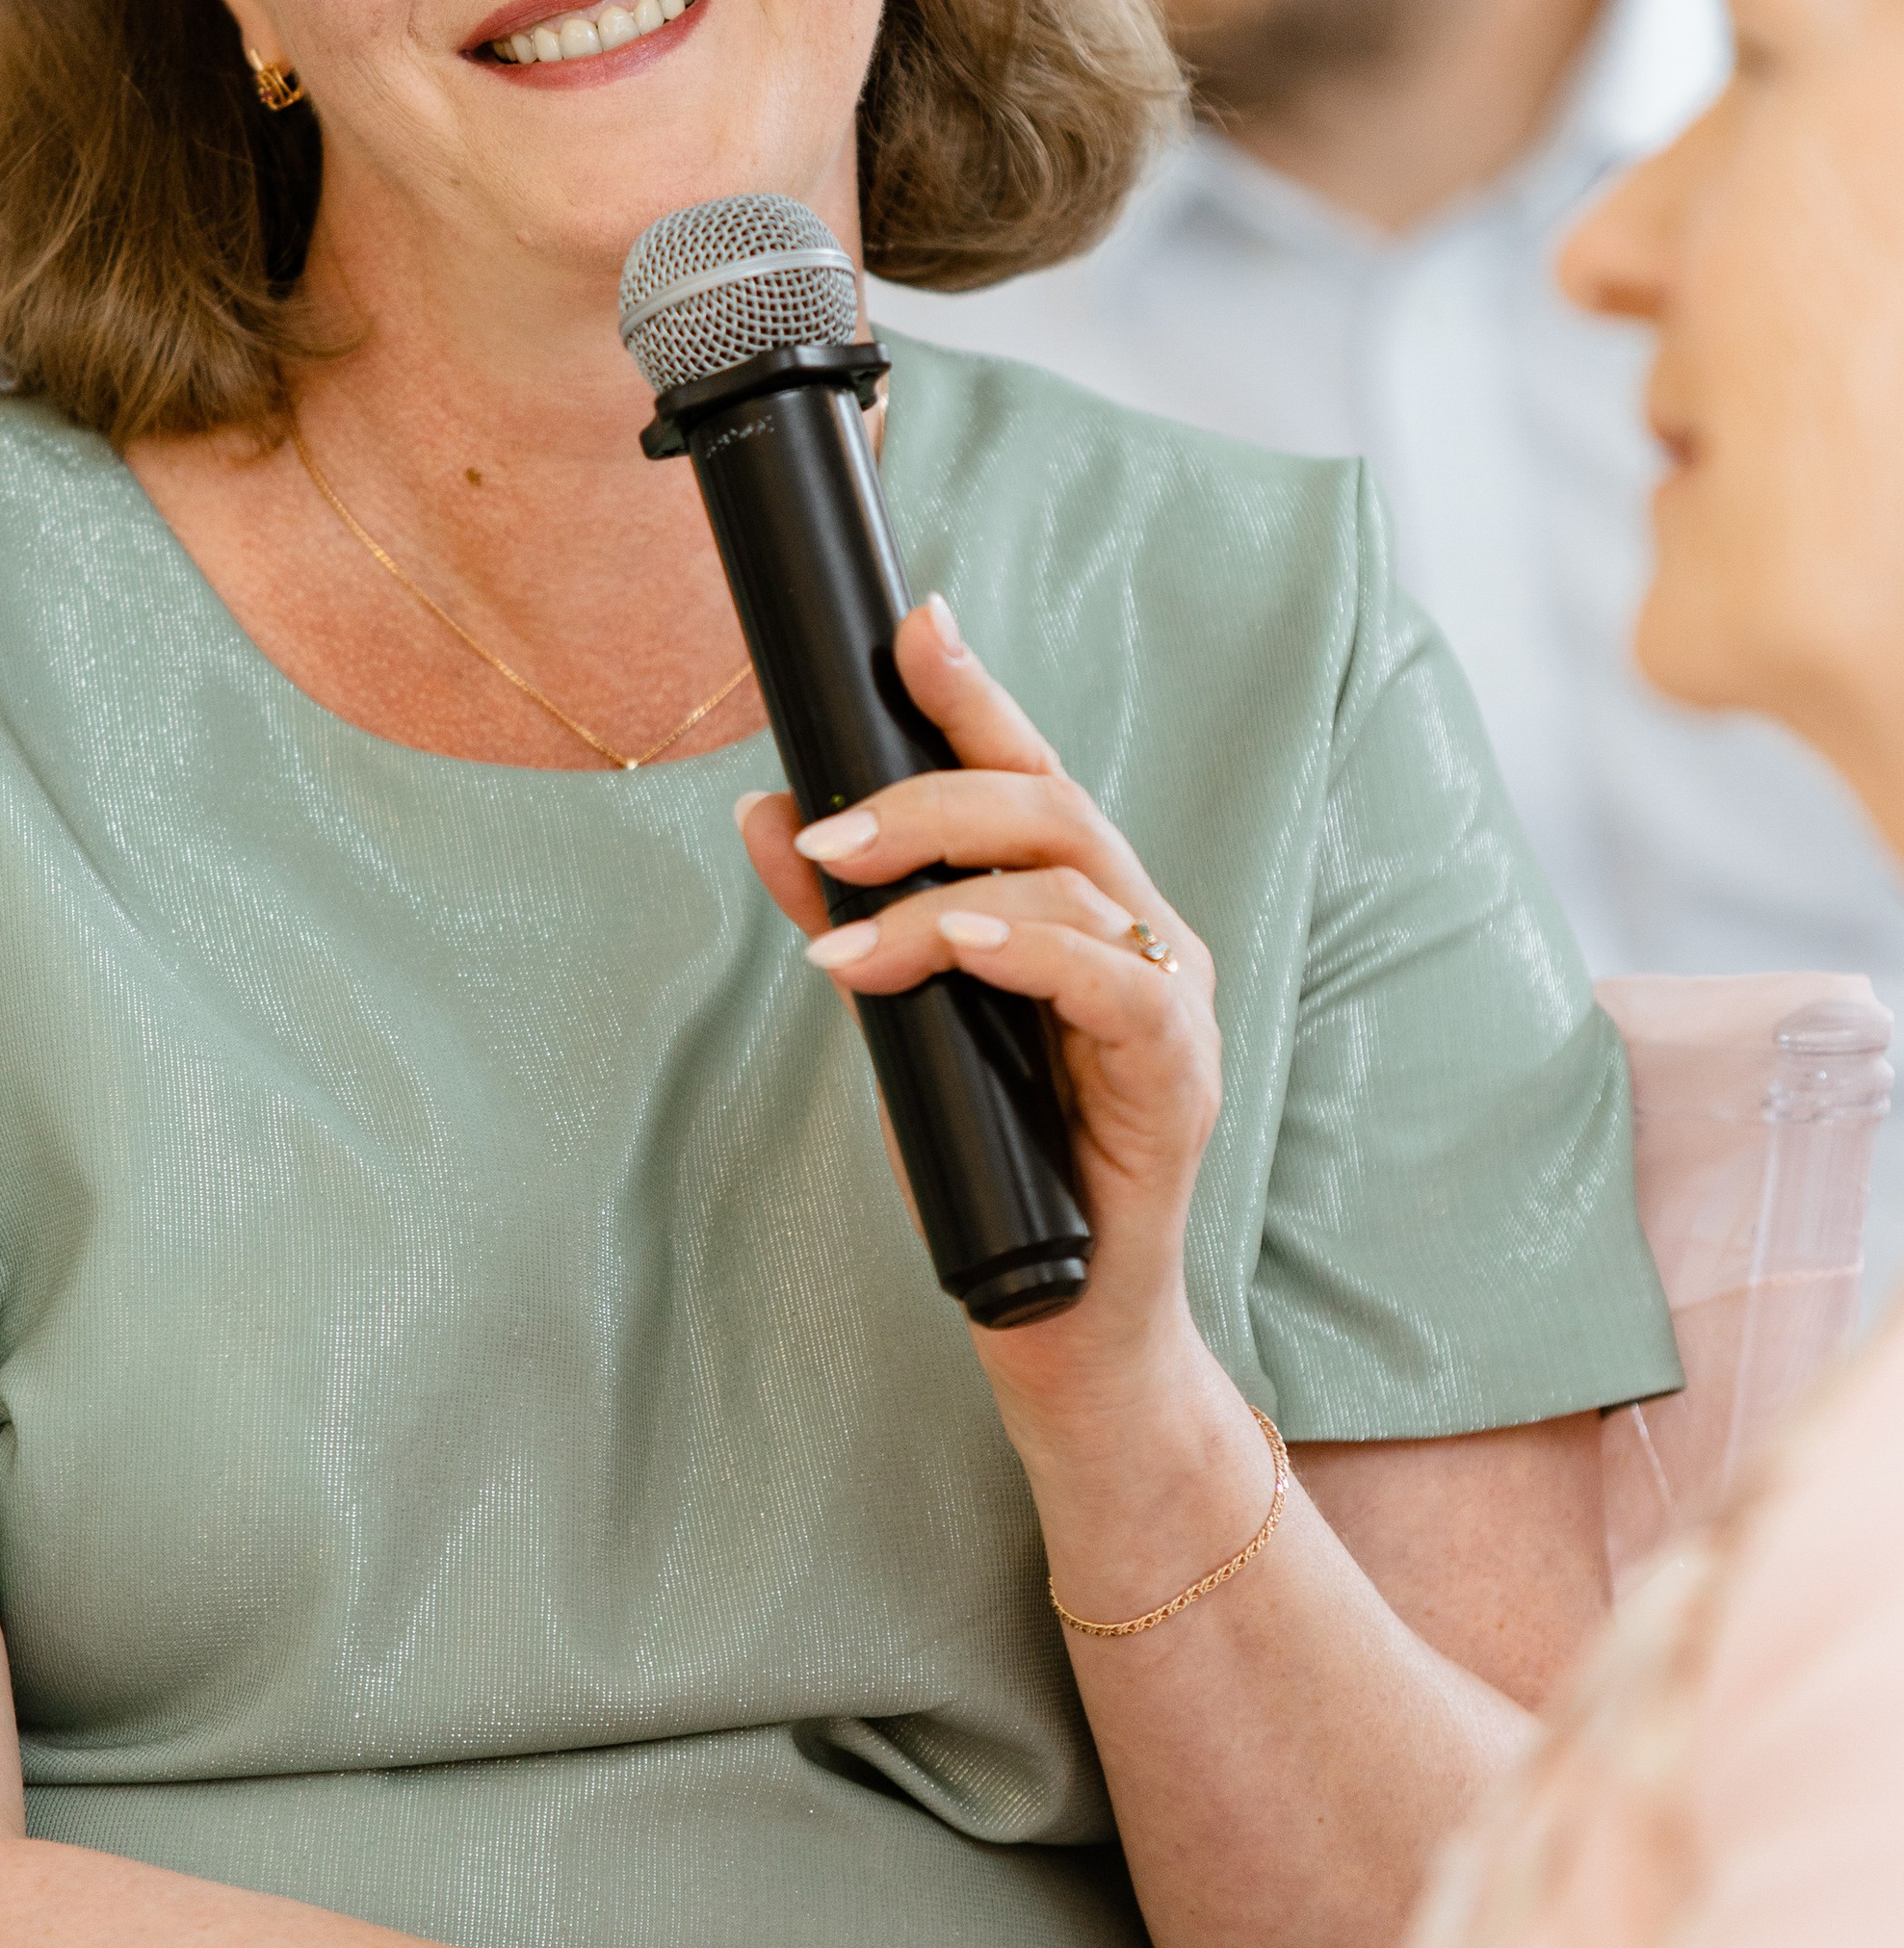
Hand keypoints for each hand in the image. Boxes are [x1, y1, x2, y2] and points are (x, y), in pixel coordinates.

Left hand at [738, 594, 1221, 1363]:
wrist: (1061, 1320)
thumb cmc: (991, 1161)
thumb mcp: (899, 1021)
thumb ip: (849, 917)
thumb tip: (766, 814)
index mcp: (1081, 905)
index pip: (1028, 772)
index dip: (974, 695)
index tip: (913, 626)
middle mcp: (1139, 929)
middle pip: (1049, 805)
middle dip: (928, 796)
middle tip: (825, 831)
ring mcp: (1172, 996)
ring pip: (1071, 882)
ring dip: (940, 892)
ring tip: (841, 930)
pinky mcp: (1180, 1070)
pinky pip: (1115, 980)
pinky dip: (1027, 951)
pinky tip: (953, 946)